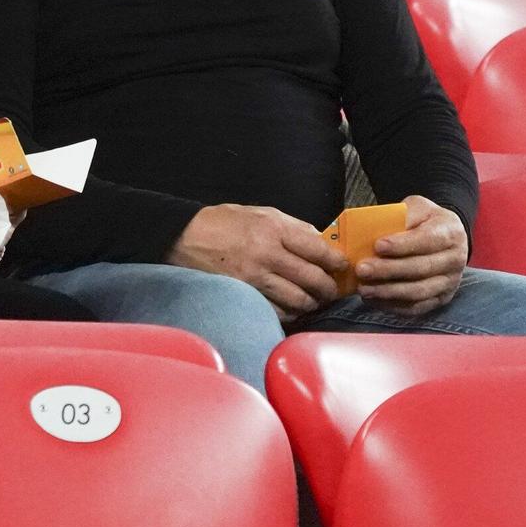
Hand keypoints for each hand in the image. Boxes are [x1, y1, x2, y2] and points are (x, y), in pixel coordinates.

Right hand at [167, 203, 347, 320]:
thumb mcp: (259, 212)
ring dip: (311, 304)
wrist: (184, 236)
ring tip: (313, 302)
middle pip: (313, 278)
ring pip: (298, 299)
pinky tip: (292, 309)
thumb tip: (319, 240)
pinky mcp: (244, 294)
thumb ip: (291, 226)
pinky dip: (290, 313)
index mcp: (274, 229)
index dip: (335, 261)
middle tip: (332, 290)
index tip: (341, 266)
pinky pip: (277, 311)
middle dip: (329, 288)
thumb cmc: (222, 222)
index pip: (317, 249)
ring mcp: (255, 277)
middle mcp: (267, 253)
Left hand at [354, 195, 467, 314]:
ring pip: (419, 292)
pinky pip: (417, 308)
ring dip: (388, 292)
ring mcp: (450, 282)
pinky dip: (393, 306)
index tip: (378, 246)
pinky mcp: (441, 299)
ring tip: (364, 288)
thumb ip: (401, 216)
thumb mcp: (417, 207)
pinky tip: (374, 299)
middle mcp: (455, 259)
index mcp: (450, 232)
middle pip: (421, 269)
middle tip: (362, 269)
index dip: (402, 245)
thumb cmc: (425, 221)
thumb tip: (373, 231)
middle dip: (388, 270)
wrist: (445, 237)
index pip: (427, 240)